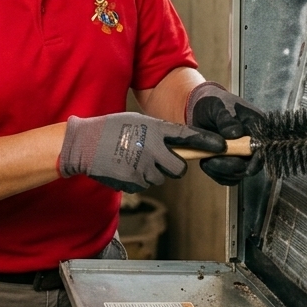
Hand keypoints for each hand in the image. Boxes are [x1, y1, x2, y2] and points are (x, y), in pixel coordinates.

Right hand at [59, 113, 225, 192]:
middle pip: (178, 168)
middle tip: (161, 160)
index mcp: (154, 130)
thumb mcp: (137, 121)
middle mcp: (152, 149)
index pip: (188, 137)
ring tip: (133, 159)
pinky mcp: (133, 182)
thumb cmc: (110, 129)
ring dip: (152, 172)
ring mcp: (143, 168)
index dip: (207, 142)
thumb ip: (158, 131)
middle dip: (174, 166)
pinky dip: (138, 179)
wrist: (84, 144)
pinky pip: (144, 184)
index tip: (222, 146)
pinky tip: (125, 167)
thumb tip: (176, 142)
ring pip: (160, 178)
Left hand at [186, 82, 265, 185]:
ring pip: (237, 174)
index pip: (263, 148)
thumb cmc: (213, 103)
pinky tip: (205, 162)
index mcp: (257, 128)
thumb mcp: (218, 106)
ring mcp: (241, 155)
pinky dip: (215, 173)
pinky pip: (226, 177)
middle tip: (212, 160)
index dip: (255, 160)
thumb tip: (235, 133)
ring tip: (205, 159)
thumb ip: (226, 119)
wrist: (200, 108)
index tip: (241, 163)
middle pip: (251, 166)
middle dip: (231, 166)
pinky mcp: (229, 163)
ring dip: (220, 171)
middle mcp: (252, 144)